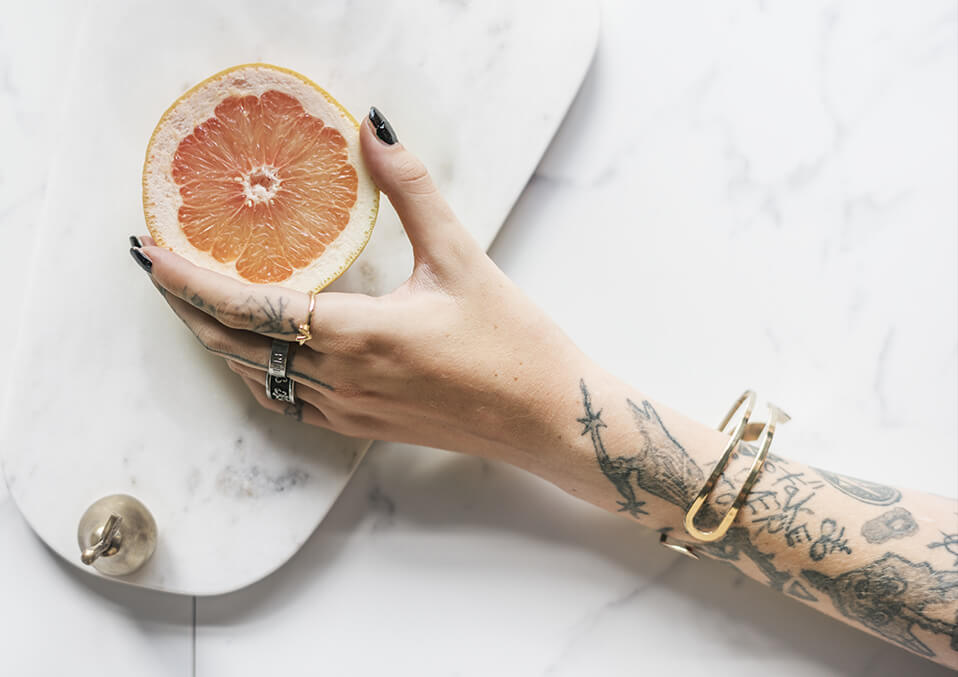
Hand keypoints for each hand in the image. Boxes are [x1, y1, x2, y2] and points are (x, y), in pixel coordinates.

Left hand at [134, 113, 587, 466]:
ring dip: (217, 342)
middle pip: (235, 347)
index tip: (149, 254)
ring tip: (194, 306)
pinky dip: (254, 374)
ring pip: (254, 379)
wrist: (545, 417)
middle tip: (159, 271)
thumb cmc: (511, 343)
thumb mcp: (462, 257)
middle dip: (187, 310)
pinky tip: (254, 355)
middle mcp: (340, 379)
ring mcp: (347, 411)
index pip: (248, 308)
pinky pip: (285, 403)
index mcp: (357, 335)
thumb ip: (412, 190)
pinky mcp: (361, 427)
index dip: (189, 281)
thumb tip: (373, 131)